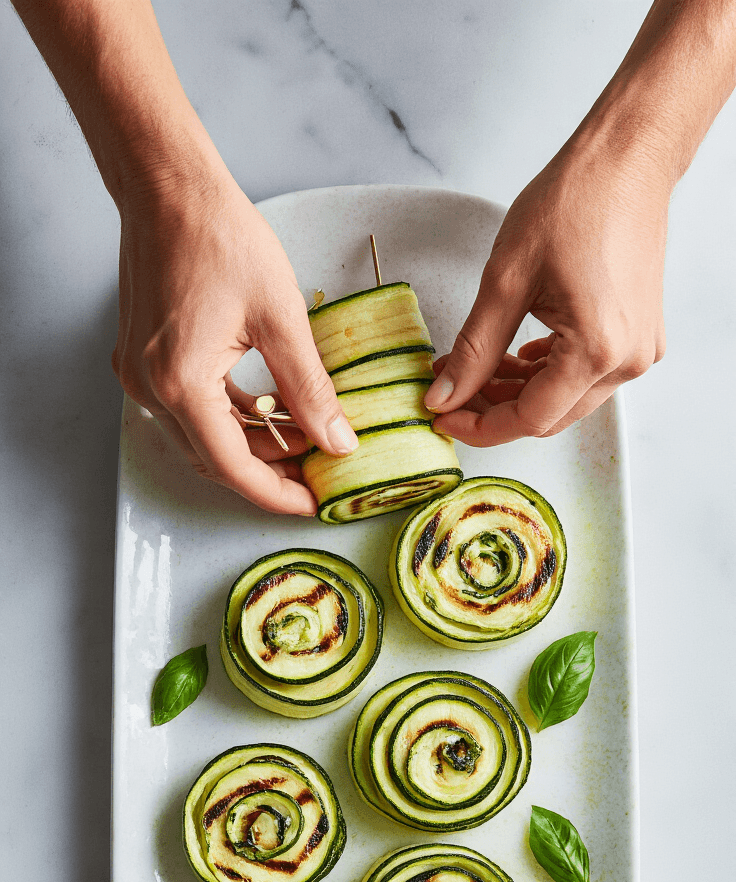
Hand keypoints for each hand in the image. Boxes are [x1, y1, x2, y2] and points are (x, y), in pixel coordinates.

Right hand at [113, 165, 357, 513]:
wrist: (167, 187)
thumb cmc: (220, 236)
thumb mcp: (280, 317)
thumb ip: (310, 388)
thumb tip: (338, 440)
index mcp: (181, 385)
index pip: (233, 468)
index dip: (277, 494)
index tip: (314, 503)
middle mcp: (151, 390)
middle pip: (215, 460)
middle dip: (269, 473)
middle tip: (319, 471)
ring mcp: (141, 377)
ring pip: (203, 438)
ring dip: (252, 445)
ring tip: (305, 437)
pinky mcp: (142, 361)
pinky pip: (190, 410)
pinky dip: (231, 418)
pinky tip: (271, 410)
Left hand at [425, 138, 668, 442]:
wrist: (627, 160)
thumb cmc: (574, 202)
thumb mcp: (506, 280)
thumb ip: (473, 349)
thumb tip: (444, 397)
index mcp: (596, 350)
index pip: (529, 419)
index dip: (480, 426)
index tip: (443, 416)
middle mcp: (626, 361)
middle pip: (549, 416)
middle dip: (495, 409)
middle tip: (452, 388)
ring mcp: (639, 351)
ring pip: (567, 399)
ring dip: (519, 391)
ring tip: (478, 365)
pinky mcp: (640, 337)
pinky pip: (588, 376)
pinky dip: (548, 373)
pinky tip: (517, 354)